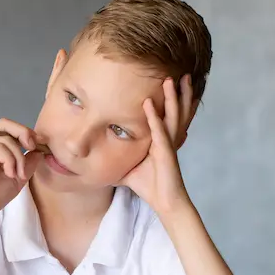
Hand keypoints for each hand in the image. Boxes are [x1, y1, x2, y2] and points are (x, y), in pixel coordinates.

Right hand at [0, 118, 45, 222]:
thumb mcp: (20, 176)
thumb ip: (29, 161)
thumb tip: (40, 147)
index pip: (10, 129)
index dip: (26, 133)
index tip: (39, 145)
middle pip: (5, 123)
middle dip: (23, 132)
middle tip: (32, 147)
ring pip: (5, 139)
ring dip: (18, 157)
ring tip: (19, 175)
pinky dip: (9, 160)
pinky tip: (9, 174)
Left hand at [121, 75, 197, 214]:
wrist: (164, 202)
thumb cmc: (149, 184)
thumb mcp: (129, 165)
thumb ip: (118, 155)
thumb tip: (96, 153)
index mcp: (161, 138)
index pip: (166, 113)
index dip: (171, 97)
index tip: (169, 79)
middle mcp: (168, 138)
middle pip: (176, 109)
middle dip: (179, 91)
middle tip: (179, 71)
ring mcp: (168, 144)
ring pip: (172, 116)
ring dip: (171, 97)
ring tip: (171, 79)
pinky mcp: (166, 153)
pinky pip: (159, 132)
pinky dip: (154, 118)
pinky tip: (148, 105)